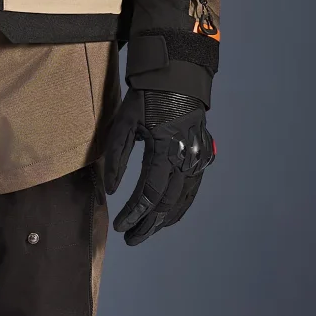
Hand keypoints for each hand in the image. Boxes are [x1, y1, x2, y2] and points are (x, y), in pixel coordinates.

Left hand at [103, 87, 214, 244]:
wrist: (176, 78)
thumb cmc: (145, 98)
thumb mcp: (124, 122)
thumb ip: (117, 157)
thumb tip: (113, 191)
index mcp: (166, 149)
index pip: (149, 193)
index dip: (134, 213)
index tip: (119, 226)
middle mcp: (186, 158)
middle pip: (167, 203)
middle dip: (148, 224)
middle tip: (131, 238)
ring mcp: (198, 159)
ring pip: (182, 200)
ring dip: (164, 220)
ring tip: (145, 231)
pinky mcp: (203, 156)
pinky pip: (192, 190)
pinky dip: (180, 206)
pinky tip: (167, 216)